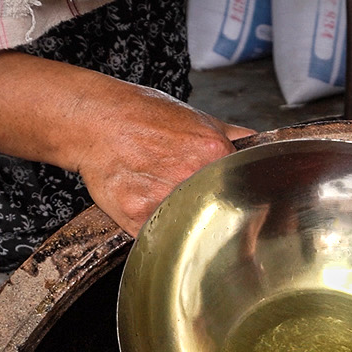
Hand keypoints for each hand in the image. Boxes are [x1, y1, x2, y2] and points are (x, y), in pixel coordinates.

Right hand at [71, 84, 253, 235]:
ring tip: (161, 194)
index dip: (245, 204)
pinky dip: (155, 228)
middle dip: (210, 213)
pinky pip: (158, 237)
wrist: (94, 120)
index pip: (245, 192)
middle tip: (191, 198)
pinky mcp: (138, 219)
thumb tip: (256, 143)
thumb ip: (231, 135)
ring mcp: (164, 201)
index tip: (243, 213)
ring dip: (182, 222)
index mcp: (214, 154)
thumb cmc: (142, 115)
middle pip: (218, 215)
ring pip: (188, 229)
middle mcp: (192, 179)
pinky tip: (145, 203)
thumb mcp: (196, 117)